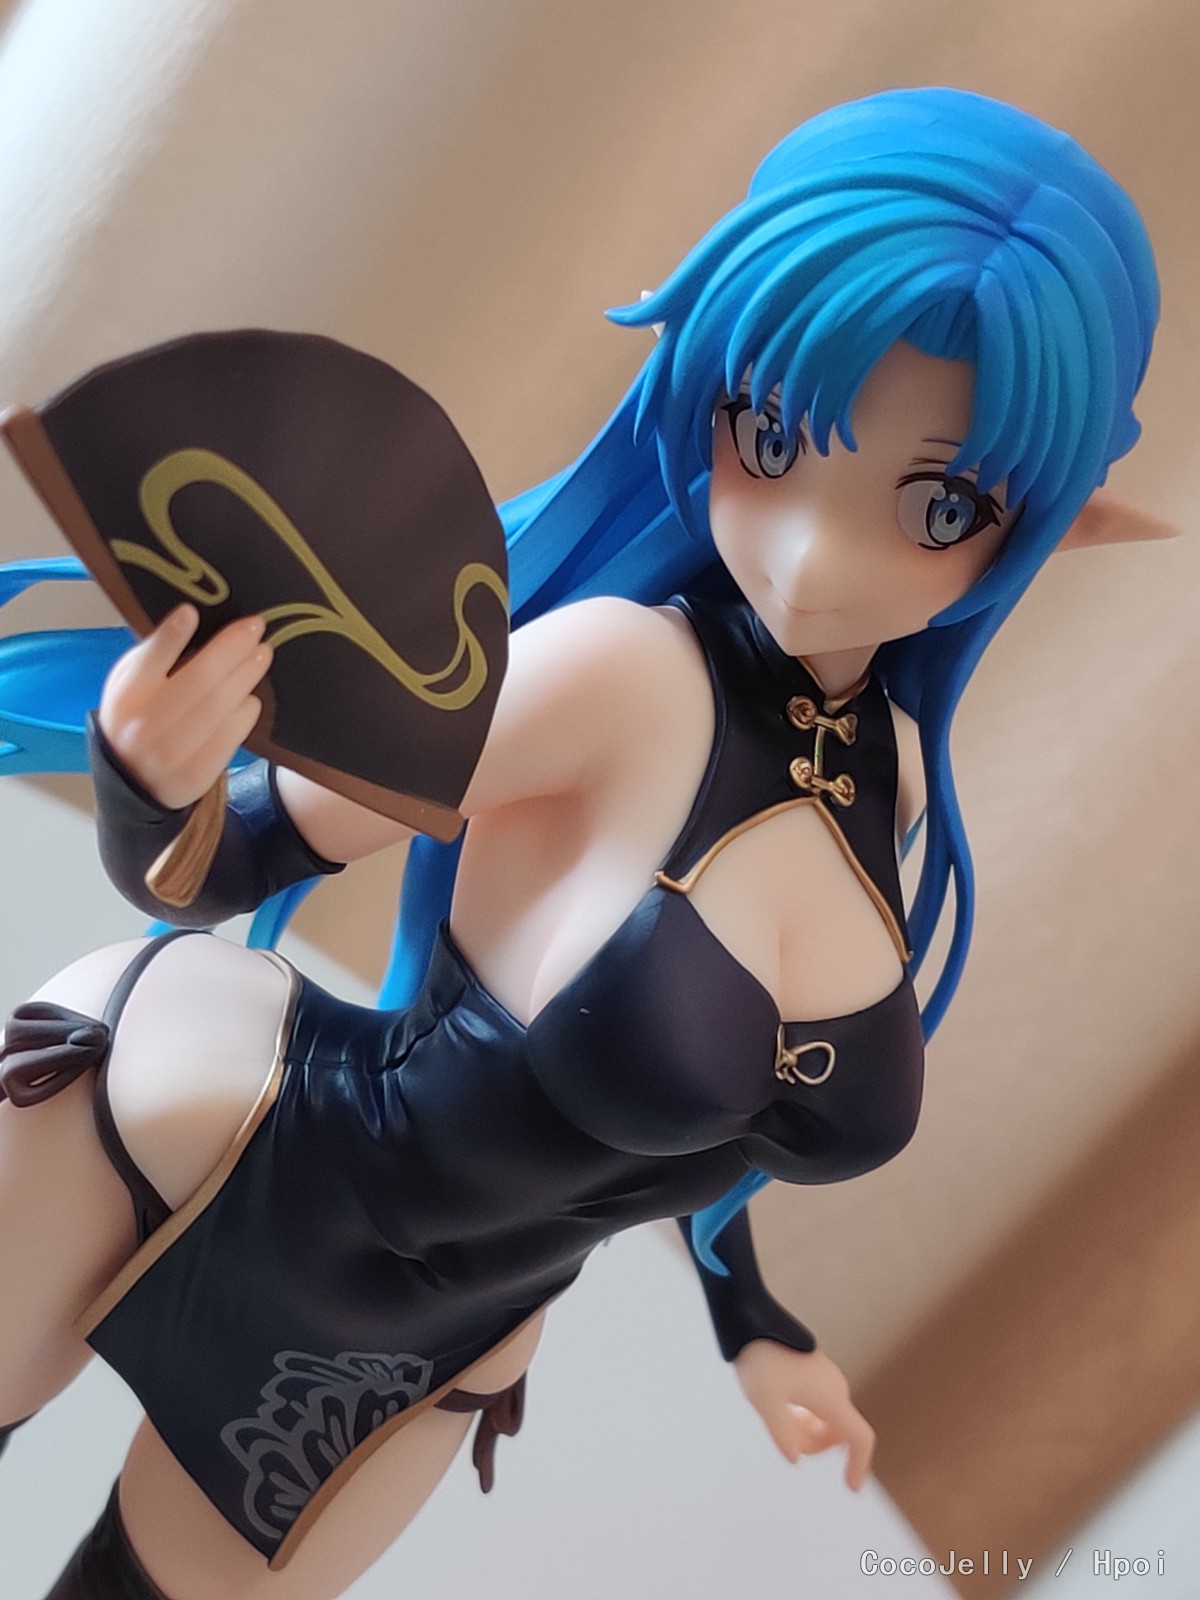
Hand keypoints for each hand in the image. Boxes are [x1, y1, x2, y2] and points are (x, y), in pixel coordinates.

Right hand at [98, 604, 272, 809]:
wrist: (134, 781)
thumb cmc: (139, 715)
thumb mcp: (132, 683)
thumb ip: (156, 654)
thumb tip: (191, 615)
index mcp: (126, 696)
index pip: (149, 661)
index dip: (170, 636)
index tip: (192, 612)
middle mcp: (145, 725)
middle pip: (199, 680)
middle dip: (232, 648)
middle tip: (256, 626)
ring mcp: (171, 753)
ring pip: (220, 707)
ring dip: (247, 675)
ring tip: (263, 652)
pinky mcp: (196, 774)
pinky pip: (231, 735)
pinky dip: (246, 711)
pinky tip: (251, 695)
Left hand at [733, 1339, 874, 1490]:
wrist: (751, 1320)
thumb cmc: (759, 1359)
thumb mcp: (765, 1402)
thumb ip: (782, 1433)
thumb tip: (796, 1458)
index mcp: (830, 1396)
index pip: (859, 1437)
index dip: (860, 1465)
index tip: (851, 1488)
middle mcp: (835, 1387)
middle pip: (841, 1432)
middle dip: (819, 1446)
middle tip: (787, 1441)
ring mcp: (826, 1377)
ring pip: (829, 1420)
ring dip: (811, 1432)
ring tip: (781, 1423)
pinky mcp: (815, 1371)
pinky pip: (820, 1406)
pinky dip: (807, 1418)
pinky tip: (785, 1411)